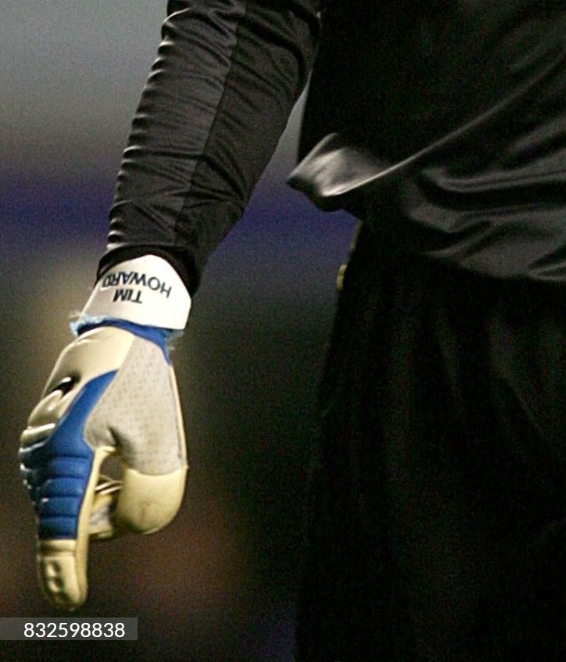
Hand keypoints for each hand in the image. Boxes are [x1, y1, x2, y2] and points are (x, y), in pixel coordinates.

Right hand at [18, 258, 189, 608]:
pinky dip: (88, 478)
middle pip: (71, 517)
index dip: (66, 569)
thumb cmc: (140, 382)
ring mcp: (38, 449)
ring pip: (67, 500)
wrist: (120, 334)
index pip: (64, 530)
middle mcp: (44, 458)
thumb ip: (145, 494)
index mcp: (71, 458)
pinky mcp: (41, 442)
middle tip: (129, 460)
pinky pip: (63, 481)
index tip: (71, 600)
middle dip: (104, 513)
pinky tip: (107, 445)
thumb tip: (122, 528)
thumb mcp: (158, 437)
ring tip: (119, 446)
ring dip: (96, 493)